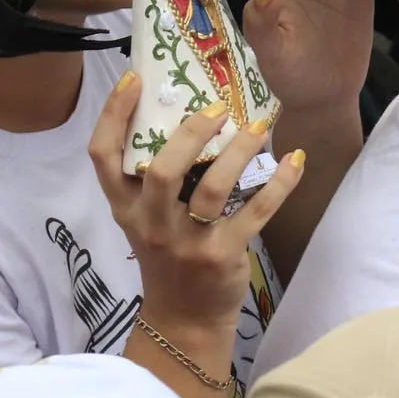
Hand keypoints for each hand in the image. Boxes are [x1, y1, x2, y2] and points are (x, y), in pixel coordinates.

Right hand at [89, 71, 304, 333]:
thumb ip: (153, 177)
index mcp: (125, 207)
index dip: (114, 114)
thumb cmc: (167, 255)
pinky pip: (255, 212)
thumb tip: (188, 112)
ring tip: (258, 126)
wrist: (185, 319)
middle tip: (216, 108)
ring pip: (211, 189)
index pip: (103, 157)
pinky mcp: (223, 256)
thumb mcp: (145, 218)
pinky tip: (295, 160)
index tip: (135, 78)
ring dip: (238, 152)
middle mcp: (150, 223)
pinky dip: (279, 184)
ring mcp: (187, 243)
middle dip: (189, 134)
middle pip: (160, 170)